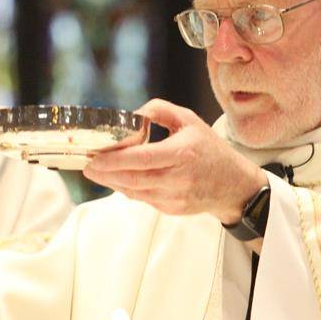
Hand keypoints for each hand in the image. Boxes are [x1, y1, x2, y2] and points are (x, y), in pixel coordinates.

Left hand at [82, 99, 266, 222]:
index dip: (114, 160)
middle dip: (105, 174)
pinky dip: (128, 188)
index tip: (94, 158)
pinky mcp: (172, 209)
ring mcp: (175, 197)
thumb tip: (131, 115)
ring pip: (134, 192)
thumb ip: (159, 110)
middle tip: (87, 166)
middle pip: (132, 179)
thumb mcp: (189, 120)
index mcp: (183, 153)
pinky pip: (143, 199)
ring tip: (97, 172)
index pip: (142, 159)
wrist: (233, 184)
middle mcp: (179, 178)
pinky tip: (119, 179)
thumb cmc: (209, 149)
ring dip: (112, 182)